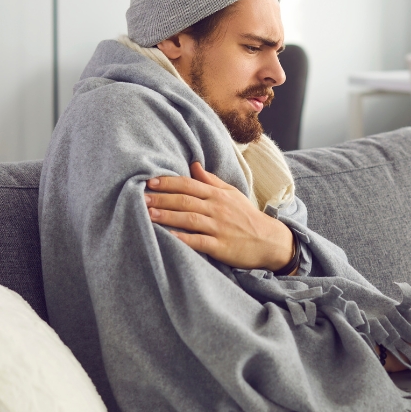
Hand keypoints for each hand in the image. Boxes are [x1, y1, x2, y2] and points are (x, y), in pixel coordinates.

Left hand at [146, 162, 294, 270]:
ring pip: (189, 218)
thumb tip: (193, 165)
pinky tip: (167, 237)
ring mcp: (219, 227)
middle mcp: (217, 208)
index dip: (169, 182)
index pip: (189, 184)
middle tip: (141, 197)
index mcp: (218, 195)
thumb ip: (211, 180)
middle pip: (185, 200)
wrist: (270, 241)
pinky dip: (182, 239)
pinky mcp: (220, 246)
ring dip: (167, 215)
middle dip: (162, 198)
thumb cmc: (247, 217)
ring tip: (148, 214)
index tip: (150, 181)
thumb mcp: (232, 194)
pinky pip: (198, 241)